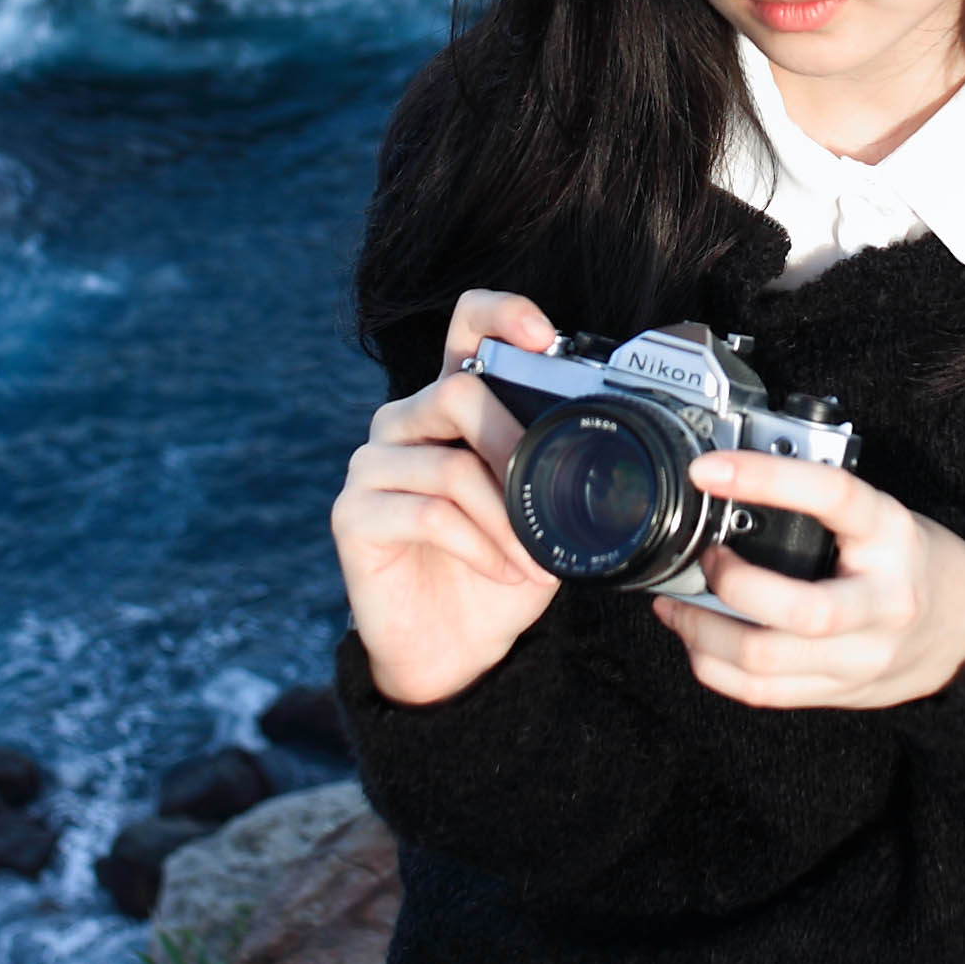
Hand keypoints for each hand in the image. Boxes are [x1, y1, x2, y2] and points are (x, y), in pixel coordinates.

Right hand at [332, 290, 562, 705]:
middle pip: (458, 393)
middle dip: (516, 446)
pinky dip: (480, 546)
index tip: (543, 337)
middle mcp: (404, 421)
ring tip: (534, 559)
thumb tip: (611, 453)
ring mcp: (372, 465)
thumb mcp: (543, 515)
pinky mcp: (353, 514)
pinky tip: (504, 571)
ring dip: (507, 520)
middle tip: (549, 496)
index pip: (464, 326)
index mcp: (451, 404)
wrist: (454, 648)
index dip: (500, 314)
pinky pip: (428, 514)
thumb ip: (559, 471)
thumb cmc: (497, 570)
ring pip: (450, 466)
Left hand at [651, 451, 964, 709]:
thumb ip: (823, 510)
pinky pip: (762, 692)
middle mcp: (884, 601)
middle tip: (706, 557)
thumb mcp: (881, 517)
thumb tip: (731, 487)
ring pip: (766, 660)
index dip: (766, 478)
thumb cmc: (909, 559)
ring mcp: (863, 655)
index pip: (832, 496)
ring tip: (678, 605)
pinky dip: (713, 666)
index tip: (709, 470)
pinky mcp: (840, 691)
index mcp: (892, 535)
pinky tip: (698, 640)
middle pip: (800, 610)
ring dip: (703, 632)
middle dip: (730, 584)